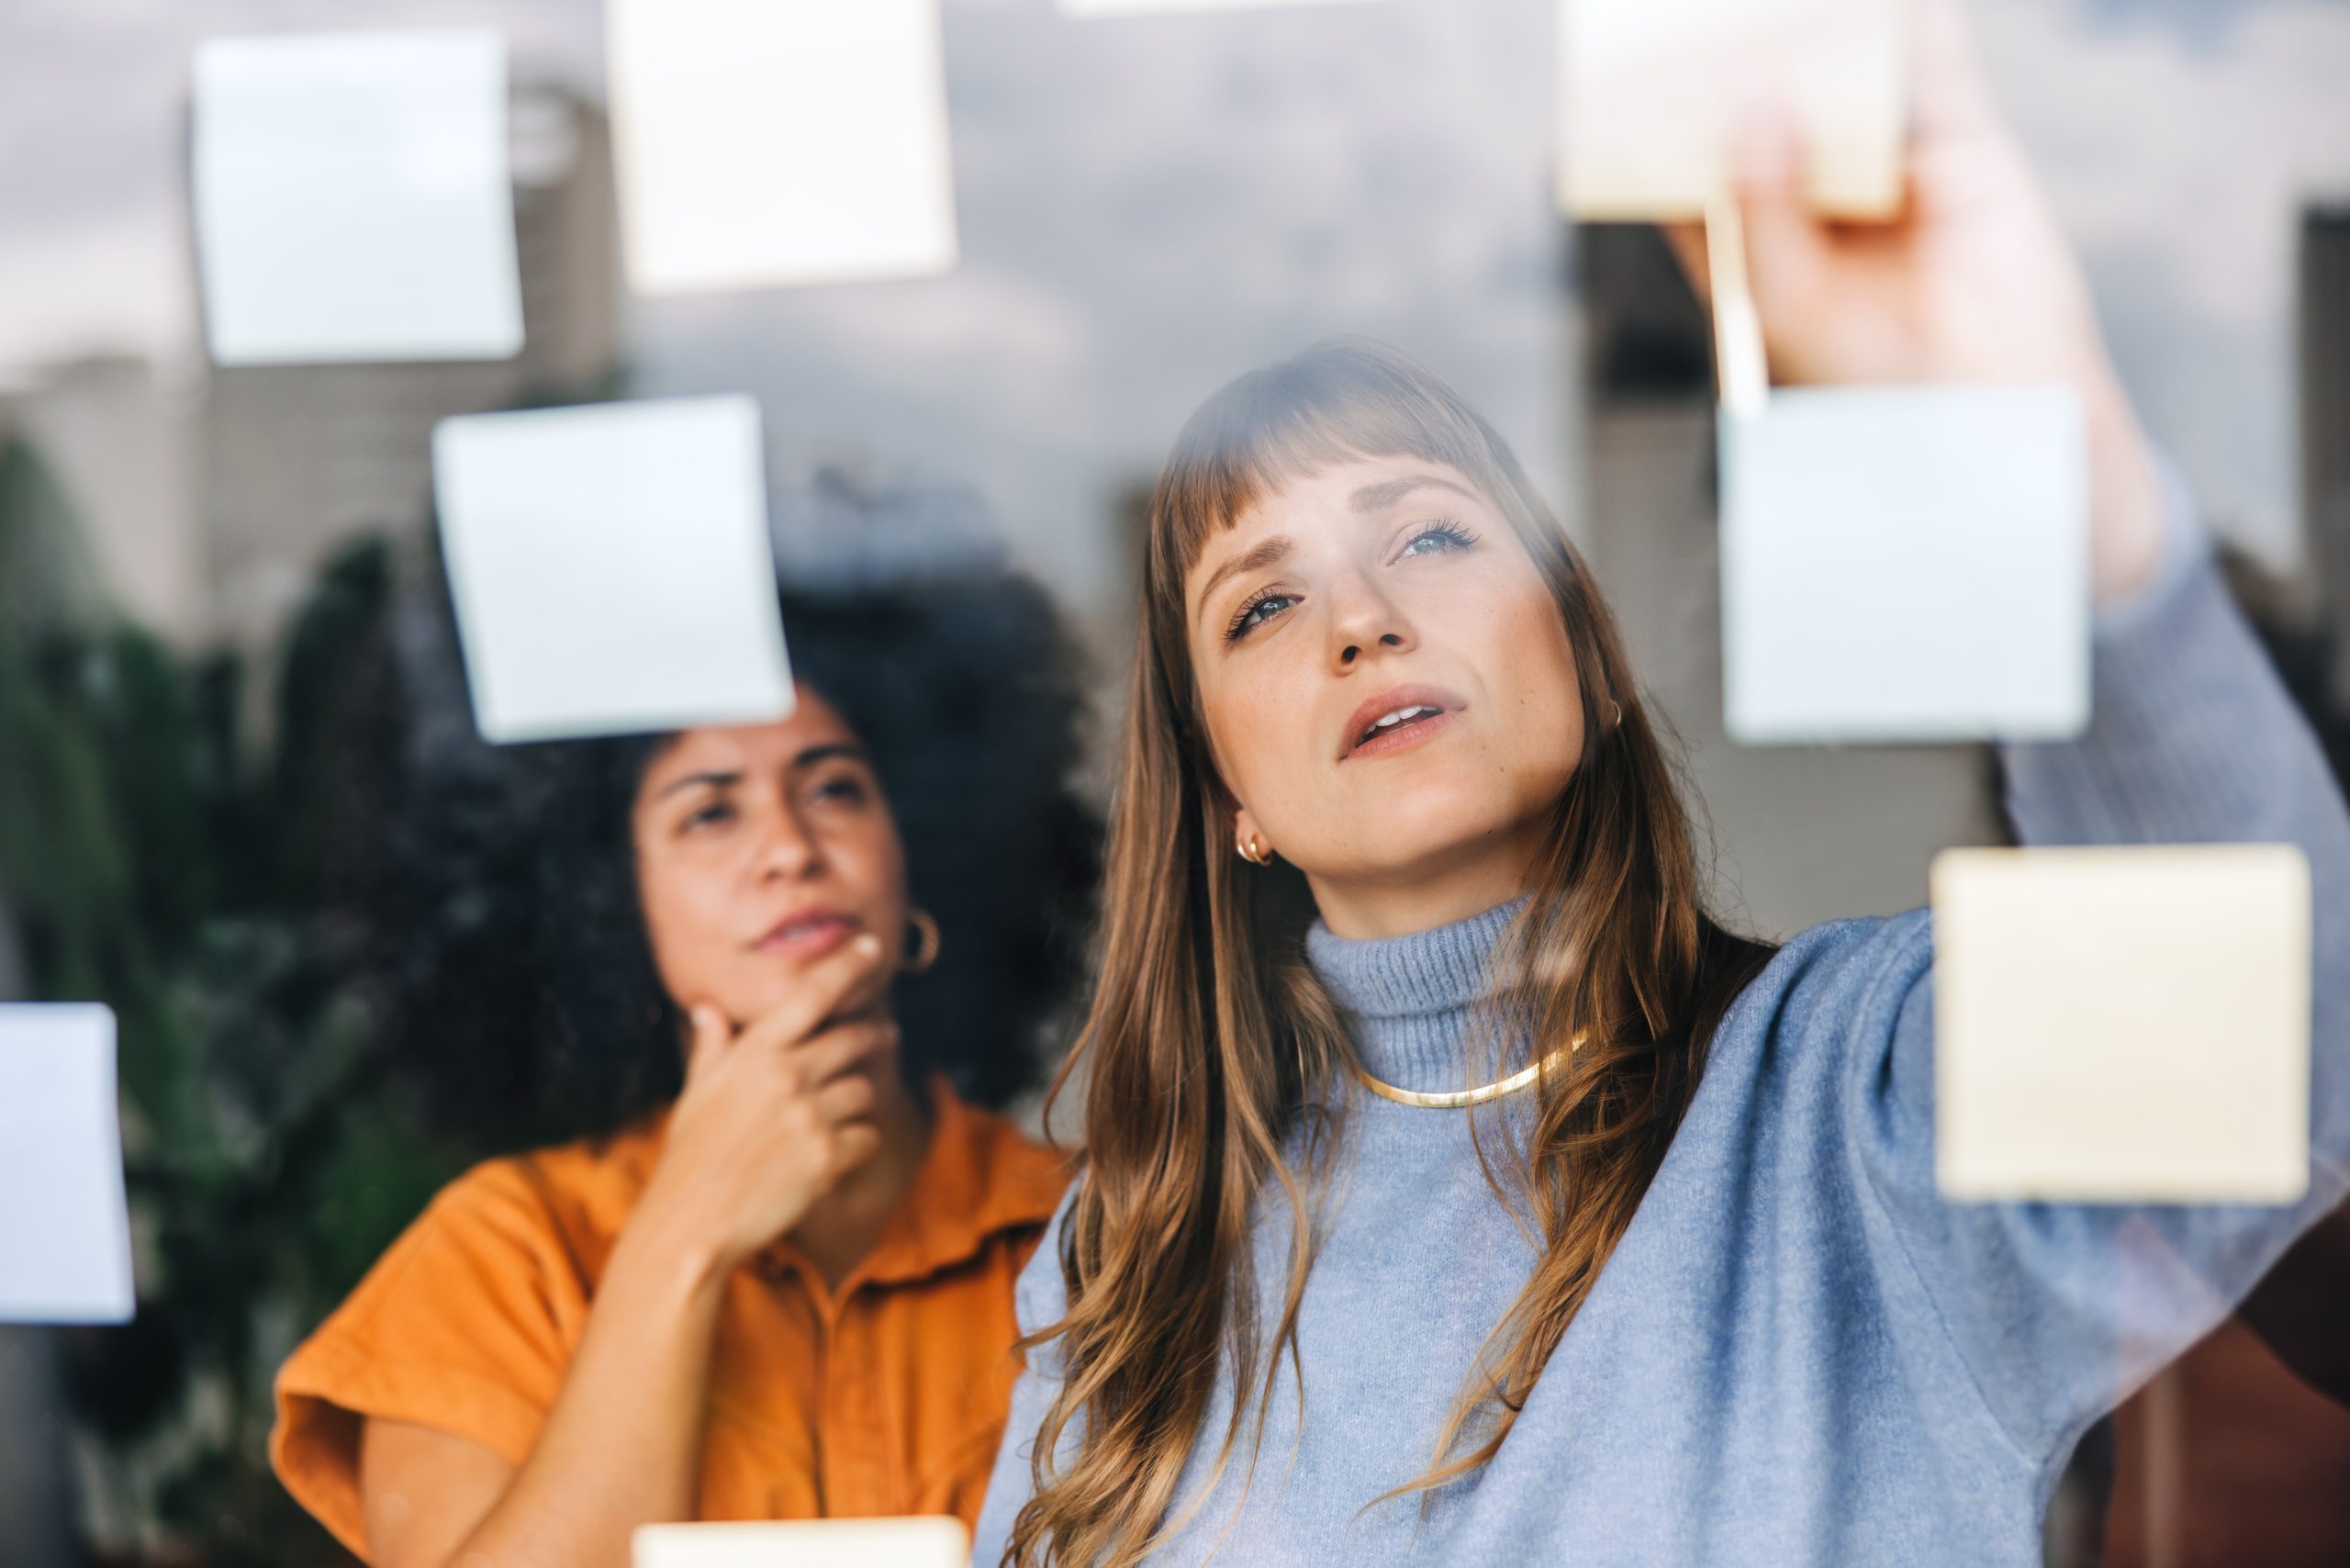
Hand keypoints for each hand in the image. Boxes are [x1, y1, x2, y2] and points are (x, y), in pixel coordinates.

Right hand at [633, 932, 896, 1274]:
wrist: (692, 1222)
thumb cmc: (690, 1157)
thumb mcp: (697, 1094)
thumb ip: (712, 1049)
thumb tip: (707, 1010)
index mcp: (754, 1053)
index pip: (810, 995)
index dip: (846, 967)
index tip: (871, 949)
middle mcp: (785, 1076)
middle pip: (853, 1038)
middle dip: (874, 1034)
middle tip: (885, 1033)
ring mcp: (809, 1116)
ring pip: (863, 1091)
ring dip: (855, 1102)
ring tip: (833, 1117)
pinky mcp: (827, 1157)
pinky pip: (866, 1137)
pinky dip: (857, 1146)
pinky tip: (834, 1156)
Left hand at [1666, 0, 2166, 604]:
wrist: (2000, 417)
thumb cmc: (1875, 381)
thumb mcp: (1791, 297)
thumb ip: (1763, 195)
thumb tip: (1743, 86)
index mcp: (1748, 244)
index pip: (1688, 166)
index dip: (1657, 116)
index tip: (1622, 63)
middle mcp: (1808, 197)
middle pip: (1758, 106)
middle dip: (1733, 54)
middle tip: (1691, 7)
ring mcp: (1882, 167)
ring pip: (1840, 75)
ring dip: (1815, 23)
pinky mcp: (1956, 147)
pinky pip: (1927, 67)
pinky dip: (1905, 21)